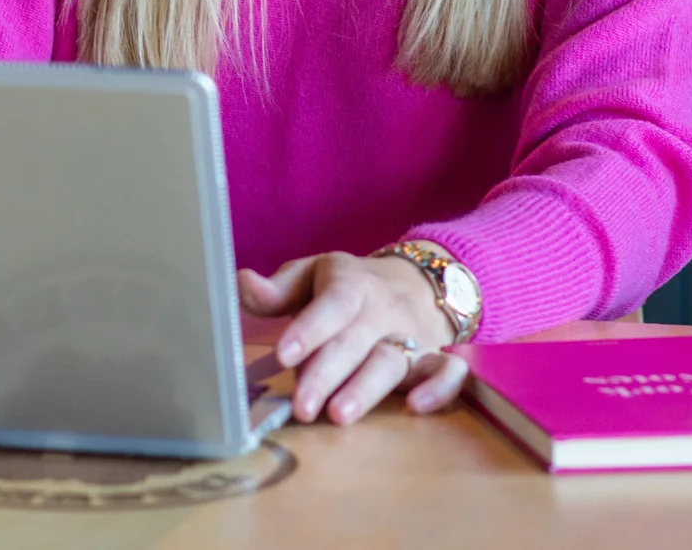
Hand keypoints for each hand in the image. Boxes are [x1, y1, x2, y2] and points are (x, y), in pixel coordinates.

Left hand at [237, 251, 472, 424]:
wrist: (420, 281)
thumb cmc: (351, 288)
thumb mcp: (313, 276)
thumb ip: (278, 290)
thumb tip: (243, 283)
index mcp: (351, 285)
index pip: (331, 305)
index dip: (308, 329)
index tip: (283, 354)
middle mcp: (383, 310)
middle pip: (354, 342)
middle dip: (326, 374)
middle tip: (301, 406)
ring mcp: (413, 336)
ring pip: (392, 361)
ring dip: (367, 388)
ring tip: (338, 414)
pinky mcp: (437, 358)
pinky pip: (448, 373)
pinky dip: (438, 390)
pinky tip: (415, 408)